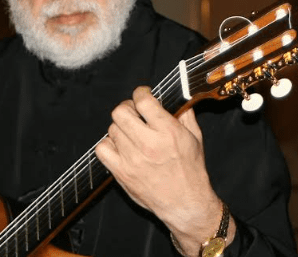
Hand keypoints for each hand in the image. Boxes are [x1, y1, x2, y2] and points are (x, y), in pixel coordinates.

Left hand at [95, 86, 230, 255]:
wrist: (185, 203)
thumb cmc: (191, 171)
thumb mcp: (195, 137)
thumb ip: (184, 114)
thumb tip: (174, 97)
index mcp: (168, 132)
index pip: (143, 101)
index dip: (140, 92)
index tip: (142, 94)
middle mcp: (148, 144)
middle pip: (120, 112)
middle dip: (127, 107)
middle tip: (134, 112)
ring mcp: (132, 159)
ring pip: (112, 129)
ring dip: (121, 127)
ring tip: (131, 133)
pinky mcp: (121, 172)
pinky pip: (102, 149)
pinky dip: (109, 144)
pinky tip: (121, 146)